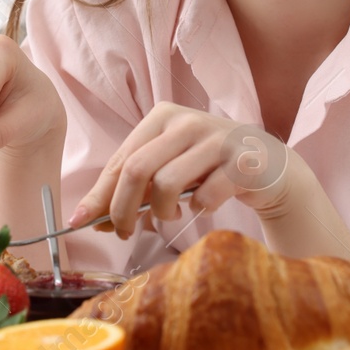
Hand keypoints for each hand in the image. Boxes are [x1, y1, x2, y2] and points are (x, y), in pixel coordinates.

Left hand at [69, 103, 302, 239]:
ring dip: (162, 213)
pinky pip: (206, 196)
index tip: (80, 222)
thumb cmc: (209, 166)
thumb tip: (91, 217)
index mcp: (163, 116)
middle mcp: (187, 121)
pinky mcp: (241, 162)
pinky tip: (204, 207)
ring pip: (167, 183)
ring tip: (170, 216)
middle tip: (124, 233)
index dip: (99, 194)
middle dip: (122, 209)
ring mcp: (216, 140)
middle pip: (137, 170)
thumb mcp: (169, 165)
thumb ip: (134, 185)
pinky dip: (199, 210)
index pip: (121, 160)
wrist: (268, 165)